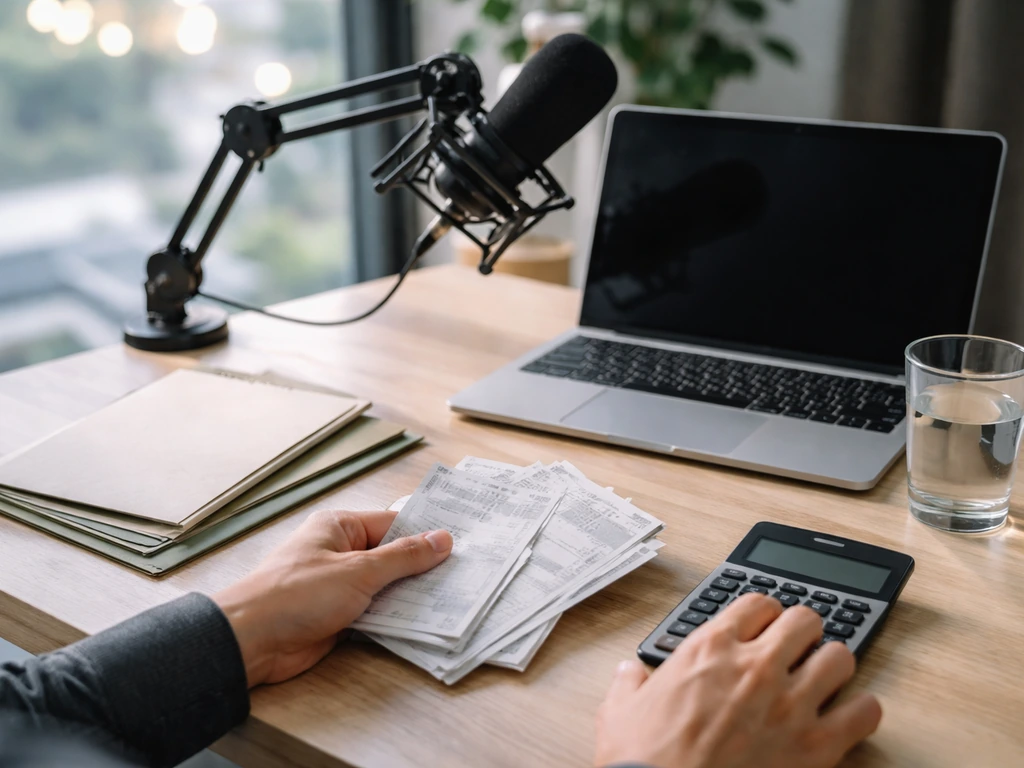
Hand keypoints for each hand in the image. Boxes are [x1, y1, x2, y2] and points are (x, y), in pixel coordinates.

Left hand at [213, 509, 451, 686]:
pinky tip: (423, 620)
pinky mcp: (337, 615)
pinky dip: (395, 615)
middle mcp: (340, 552)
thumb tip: (441, 540)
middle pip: (392, 555)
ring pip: (385, 585)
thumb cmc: (296, 594)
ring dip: (410, 594)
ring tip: (452, 597)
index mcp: (340, 527)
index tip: (460, 543)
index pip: (393, 524)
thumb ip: (403, 557)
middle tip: (464, 573)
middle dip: (422, 567)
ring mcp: (338, 585)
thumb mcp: (359, 571)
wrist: (252, 640)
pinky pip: (375, 611)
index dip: (426, 534)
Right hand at [594, 594, 881, 767]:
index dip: (764, 614)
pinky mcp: (816, 746)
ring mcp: (790, 705)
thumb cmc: (643, 761)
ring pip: (841, 657)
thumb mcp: (619, 712)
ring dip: (833, 665)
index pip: (757, 603)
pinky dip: (861, 712)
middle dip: (803, 633)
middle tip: (797, 649)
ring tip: (824, 679)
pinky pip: (865, 712)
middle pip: (805, 619)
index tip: (763, 626)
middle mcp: (755, 667)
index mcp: (709, 650)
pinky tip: (847, 718)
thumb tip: (629, 674)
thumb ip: (629, 684)